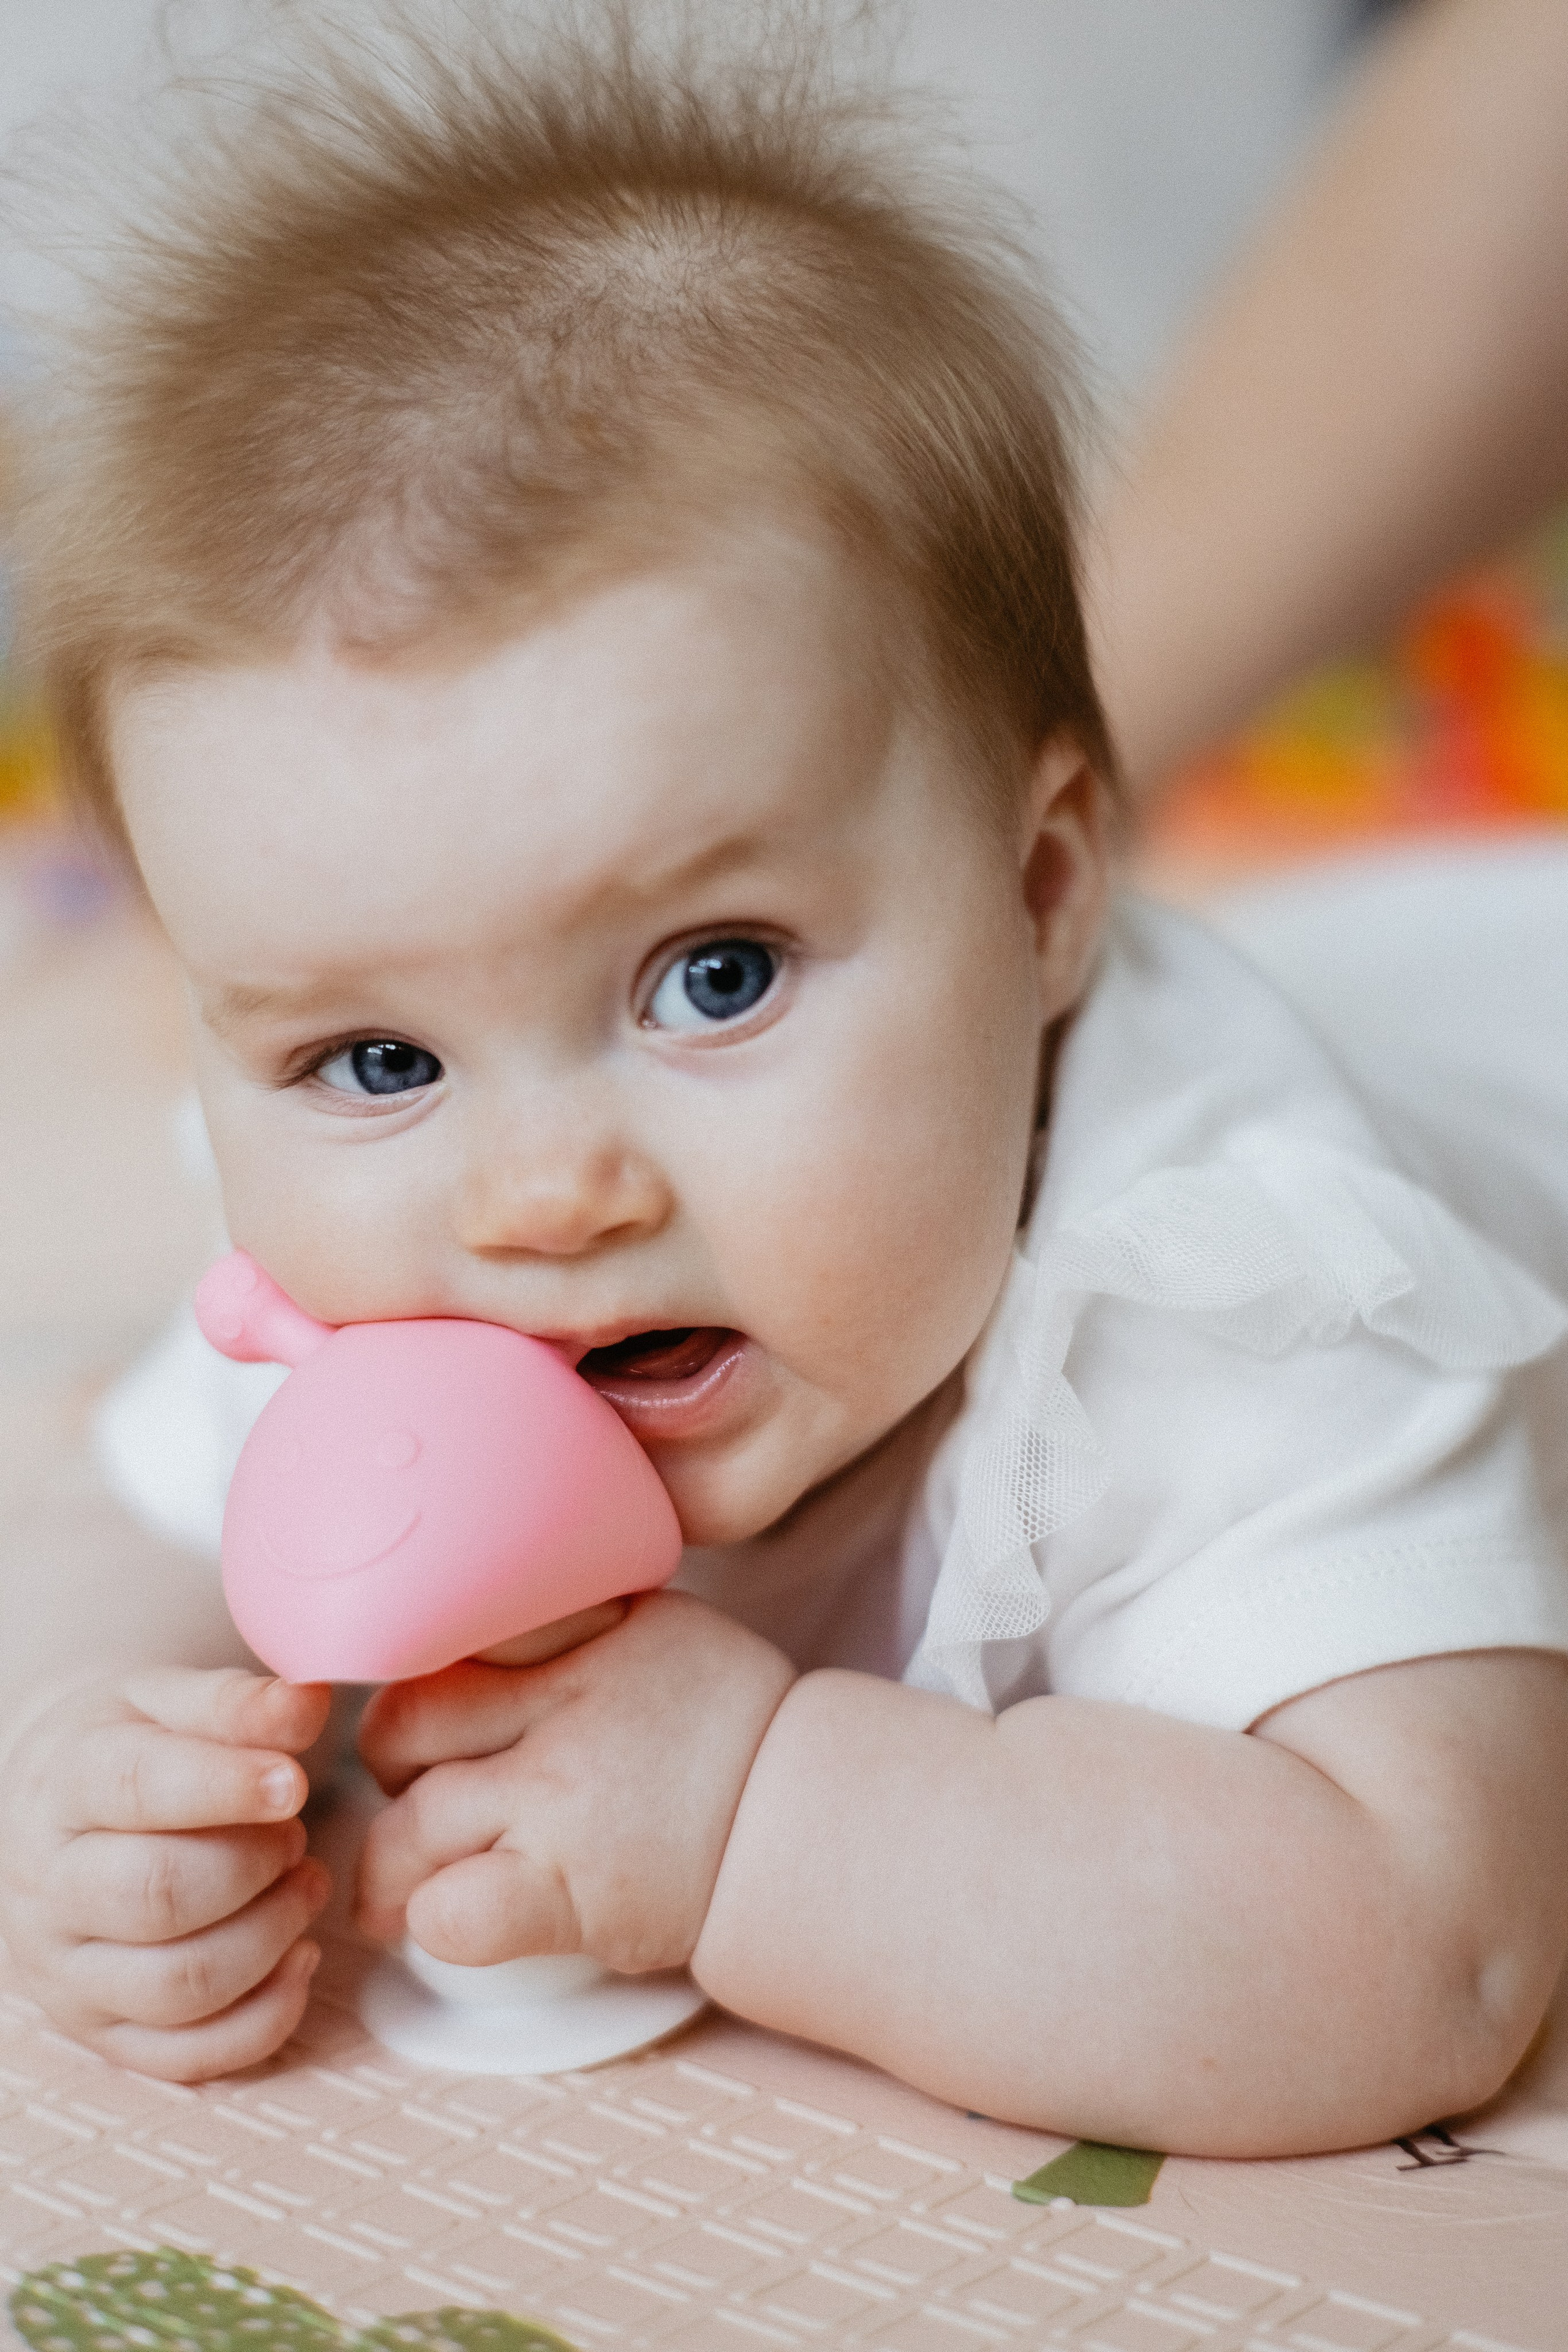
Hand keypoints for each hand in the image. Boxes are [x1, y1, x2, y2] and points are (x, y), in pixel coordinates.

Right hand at [0, 1668, 332, 2079]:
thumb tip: (310, 1703)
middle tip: (296, 1834)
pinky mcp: (102, 2032)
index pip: (138, 1790)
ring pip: (179, 1985)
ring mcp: (68, 1971)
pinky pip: (188, 2054)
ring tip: (305, 1884)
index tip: (295, 1780)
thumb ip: (238, 1702)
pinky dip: (265, 2016)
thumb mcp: (169, 1700)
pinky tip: (301, 1956)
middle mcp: (50, 1888)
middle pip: (159, 1895)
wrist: (61, 1805)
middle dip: (255, 1865)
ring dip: (271, 1937)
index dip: (226, 1787)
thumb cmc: (133, 1747)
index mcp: (63, 1786)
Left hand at [354, 1591, 795, 1973]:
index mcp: (586, 1630)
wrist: (808, 1821)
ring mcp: (565, 1801)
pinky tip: (444, 1917)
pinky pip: (452, 1911)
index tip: (430, 1708)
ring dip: (391, 1860)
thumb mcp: (652, 1626)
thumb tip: (461, 1608)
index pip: (445, 1633)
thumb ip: (562, 1616)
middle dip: (391, 1764)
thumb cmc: (723, 1727)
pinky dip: (432, 1920)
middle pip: (402, 1723)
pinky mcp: (572, 1892)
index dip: (416, 1672)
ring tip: (401, 1879)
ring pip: (409, 1824)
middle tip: (418, 1788)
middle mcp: (569, 1706)